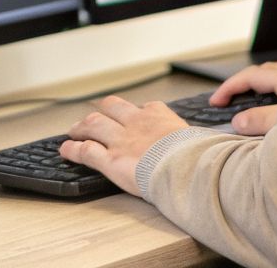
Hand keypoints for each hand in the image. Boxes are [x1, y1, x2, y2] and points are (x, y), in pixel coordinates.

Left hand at [59, 95, 188, 193]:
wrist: (188, 167)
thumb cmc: (199, 156)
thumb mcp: (201, 139)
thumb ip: (196, 139)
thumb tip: (211, 146)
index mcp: (160, 116)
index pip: (145, 108)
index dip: (135, 112)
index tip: (132, 115)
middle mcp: (136, 123)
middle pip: (112, 108)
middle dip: (101, 111)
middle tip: (93, 118)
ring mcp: (121, 140)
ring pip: (93, 125)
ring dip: (81, 127)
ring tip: (74, 131)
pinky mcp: (110, 160)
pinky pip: (86, 151)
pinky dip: (73, 150)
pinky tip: (65, 150)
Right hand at [209, 61, 276, 135]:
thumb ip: (263, 120)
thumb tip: (238, 120)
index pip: (254, 75)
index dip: (231, 86)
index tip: (215, 102)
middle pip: (267, 72)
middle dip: (243, 82)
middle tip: (228, 100)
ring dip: (260, 88)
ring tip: (247, 104)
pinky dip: (275, 95)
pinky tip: (273, 110)